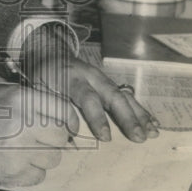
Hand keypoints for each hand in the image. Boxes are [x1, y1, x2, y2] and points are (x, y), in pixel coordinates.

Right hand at [0, 83, 75, 187]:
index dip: (69, 120)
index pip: (63, 111)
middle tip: (42, 138)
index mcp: (20, 100)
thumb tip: (58, 112)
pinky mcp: (11, 173)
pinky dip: (31, 172)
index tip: (67, 126)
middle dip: (56, 139)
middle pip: (61, 137)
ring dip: (44, 156)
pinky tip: (15, 162)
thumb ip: (30, 100)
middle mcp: (22, 125)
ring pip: (53, 159)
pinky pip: (38, 176)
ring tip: (24, 149)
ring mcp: (18, 151)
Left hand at [29, 54, 158, 143]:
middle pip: (112, 96)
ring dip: (139, 115)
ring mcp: (102, 79)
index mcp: (71, 78)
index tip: (105, 137)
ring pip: (123, 96)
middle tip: (138, 137)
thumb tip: (70, 132)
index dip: (96, 117)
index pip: (87, 97)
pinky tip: (153, 124)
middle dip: (127, 117)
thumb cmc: (41, 77)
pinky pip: (127, 97)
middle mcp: (90, 76)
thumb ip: (52, 109)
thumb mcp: (39, 90)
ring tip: (152, 133)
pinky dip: (140, 111)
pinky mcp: (109, 83)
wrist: (48, 53)